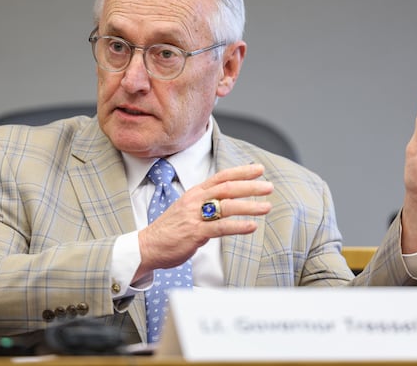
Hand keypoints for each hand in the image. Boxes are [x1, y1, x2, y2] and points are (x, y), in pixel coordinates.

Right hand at [136, 163, 272, 277]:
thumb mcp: (187, 209)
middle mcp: (195, 201)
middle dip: (250, 186)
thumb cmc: (169, 230)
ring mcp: (194, 216)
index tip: (258, 169)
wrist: (148, 246)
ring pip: (227, 206)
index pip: (221, 177)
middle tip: (269, 187)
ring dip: (250, 206)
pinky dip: (238, 226)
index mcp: (194, 193)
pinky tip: (252, 226)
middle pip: (227, 188)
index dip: (241, 172)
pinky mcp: (195, 233)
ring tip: (267, 207)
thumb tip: (226, 201)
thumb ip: (205, 204)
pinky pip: (220, 227)